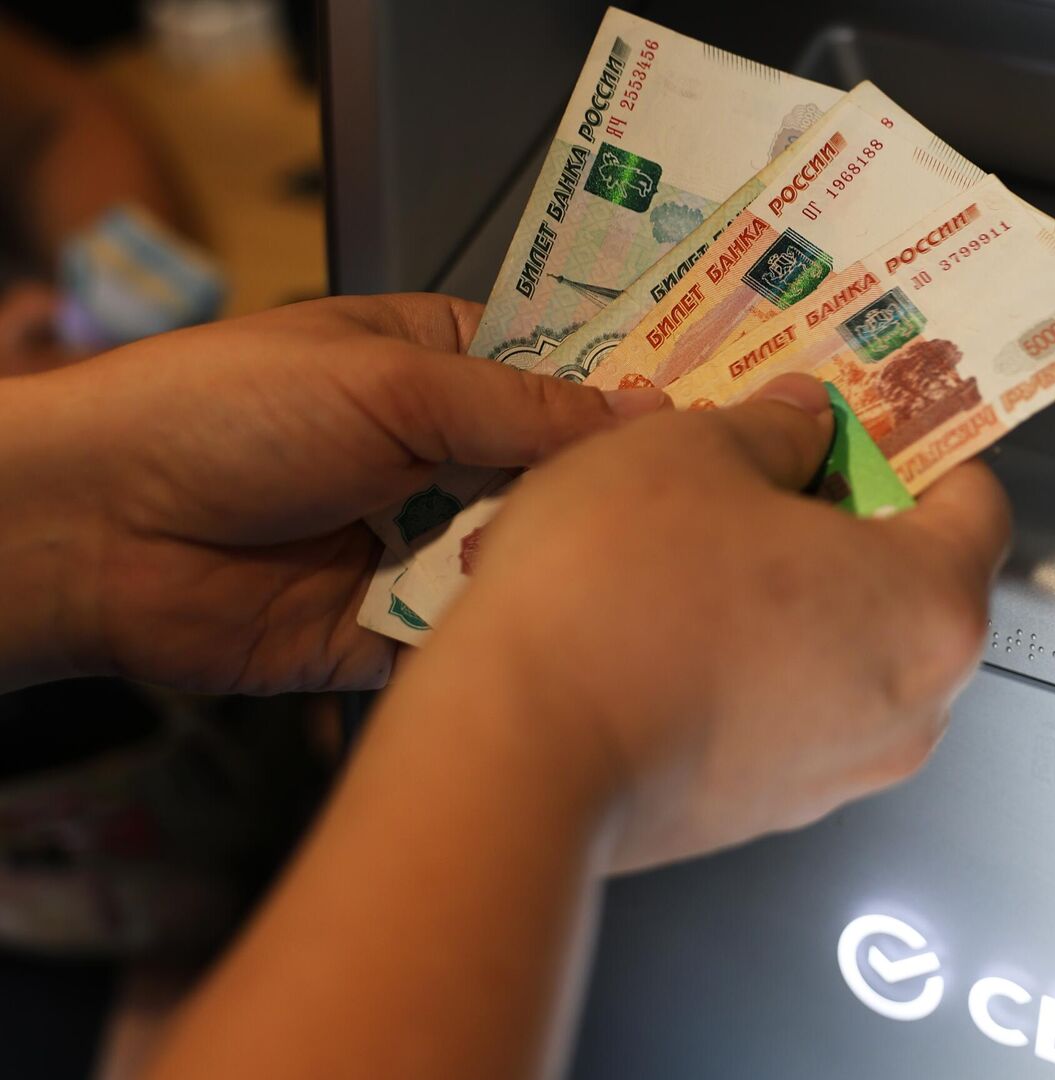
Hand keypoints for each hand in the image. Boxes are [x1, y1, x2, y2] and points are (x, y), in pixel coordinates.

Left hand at [0, 293, 659, 692]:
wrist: (94, 529)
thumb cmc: (223, 412)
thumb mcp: (389, 381)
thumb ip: (523, 405)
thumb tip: (649, 410)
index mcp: (439, 365)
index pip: (565, 377)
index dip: (637, 394)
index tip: (726, 411)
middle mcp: (442, 455)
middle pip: (561, 475)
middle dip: (614, 491)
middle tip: (708, 501)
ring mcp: (423, 544)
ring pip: (534, 556)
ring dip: (563, 560)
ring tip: (626, 563)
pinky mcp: (398, 630)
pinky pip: (482, 632)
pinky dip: (509, 630)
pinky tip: (561, 628)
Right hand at [386, 374, 1010, 870]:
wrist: (515, 757)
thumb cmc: (619, 590)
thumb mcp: (693, 448)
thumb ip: (775, 426)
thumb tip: (803, 425)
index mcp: (934, 607)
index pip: (975, 503)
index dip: (915, 446)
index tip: (853, 421)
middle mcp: (914, 707)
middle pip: (912, 583)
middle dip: (842, 519)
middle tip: (759, 472)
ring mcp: (843, 774)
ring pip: (843, 652)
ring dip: (789, 596)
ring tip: (691, 548)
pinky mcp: (768, 814)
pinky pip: (786, 712)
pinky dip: (749, 666)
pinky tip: (663, 627)